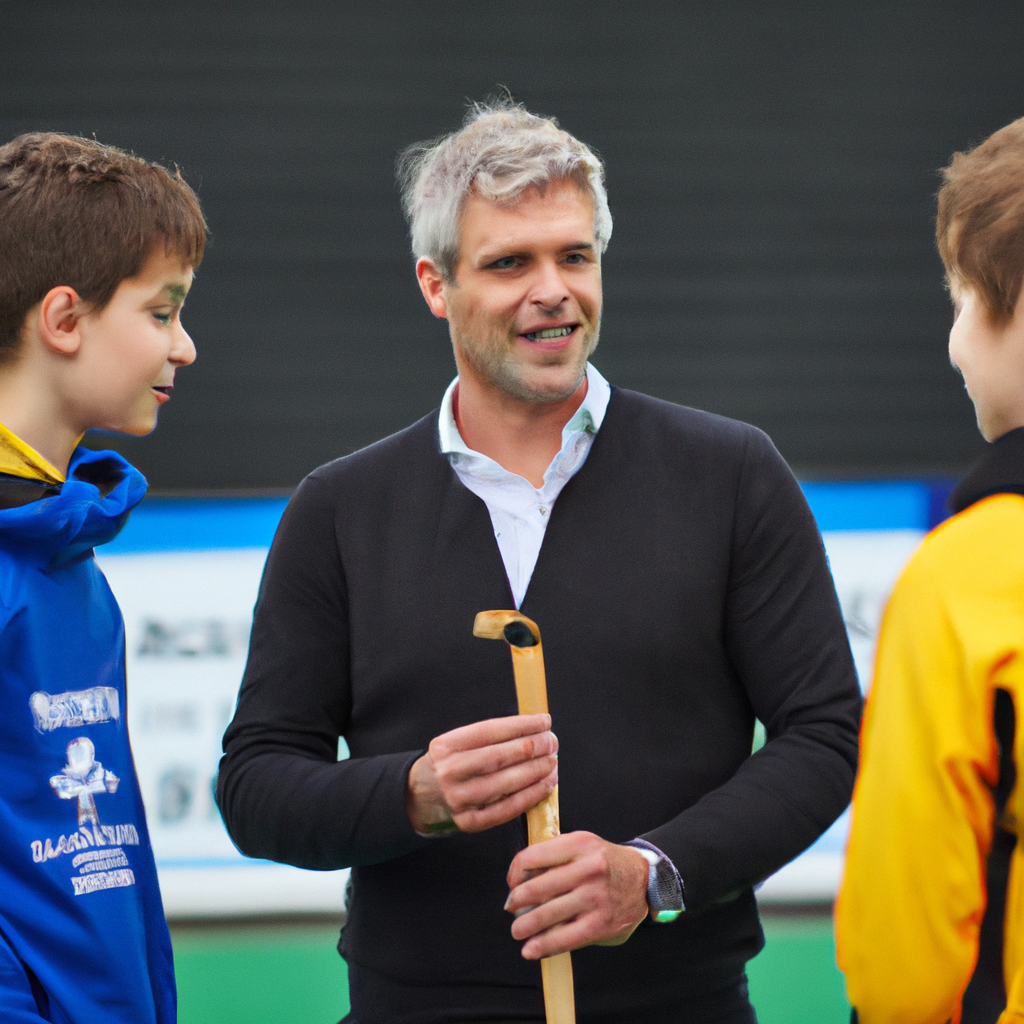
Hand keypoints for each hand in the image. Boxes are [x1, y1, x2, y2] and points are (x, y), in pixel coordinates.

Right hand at [405, 714, 557, 833]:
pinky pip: (506, 809)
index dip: (522, 725)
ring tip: (553, 762)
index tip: (545, 721)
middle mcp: (450, 771)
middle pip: (498, 756)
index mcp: (446, 746)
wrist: (422, 796)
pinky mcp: (469, 821)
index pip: (490, 731)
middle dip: (532, 747)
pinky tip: (546, 785)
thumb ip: (490, 737)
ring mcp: (459, 799)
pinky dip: (530, 796)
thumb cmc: (450, 764)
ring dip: (535, 771)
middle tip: (552, 742)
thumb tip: (534, 730)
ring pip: (504, 783)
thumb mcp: (457, 743)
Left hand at [504, 832, 648, 958]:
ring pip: (547, 915)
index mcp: (579, 844)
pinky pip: (565, 938)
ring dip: (524, 926)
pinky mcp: (600, 923)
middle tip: (511, 908)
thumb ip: (555, 856)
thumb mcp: (582, 845)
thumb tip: (520, 878)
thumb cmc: (605, 862)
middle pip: (536, 888)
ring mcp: (595, 897)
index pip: (532, 857)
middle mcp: (587, 869)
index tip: (513, 882)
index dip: (515, 872)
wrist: (644, 879)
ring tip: (518, 930)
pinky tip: (531, 949)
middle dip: (516, 902)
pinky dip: (544, 945)